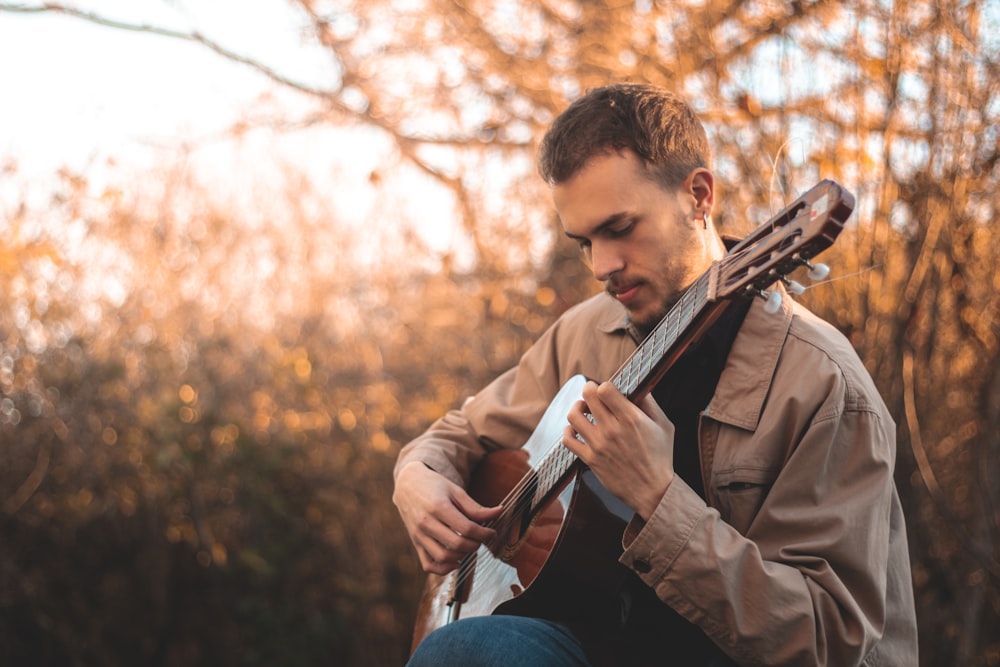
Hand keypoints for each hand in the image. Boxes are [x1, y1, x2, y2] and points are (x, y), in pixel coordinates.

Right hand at [392, 461, 501, 573]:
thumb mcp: (455, 491)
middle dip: (475, 545)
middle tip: (481, 539)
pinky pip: (428, 565)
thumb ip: (475, 507)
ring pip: (443, 557)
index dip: (484, 534)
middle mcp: (426, 523)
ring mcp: (418, 535)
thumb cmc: (434, 486)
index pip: (467, 528)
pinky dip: (443, 569)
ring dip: (462, 556)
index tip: (492, 533)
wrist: (407, 485)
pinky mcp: (415, 543)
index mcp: (438, 507)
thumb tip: (499, 513)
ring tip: (469, 546)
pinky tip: (455, 561)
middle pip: (457, 544)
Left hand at [562, 381, 675, 519]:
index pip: (605, 390)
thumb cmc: (661, 458)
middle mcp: (612, 430)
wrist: (652, 491)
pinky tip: (576, 429)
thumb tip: (638, 387)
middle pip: (587, 397)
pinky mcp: (590, 459)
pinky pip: (568, 440)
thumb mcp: (664, 426)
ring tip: (583, 410)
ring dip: (577, 408)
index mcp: (632, 419)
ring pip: (574, 416)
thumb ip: (650, 404)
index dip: (604, 386)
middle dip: (589, 391)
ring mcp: (599, 445)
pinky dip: (568, 431)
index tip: (606, 390)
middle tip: (592, 396)